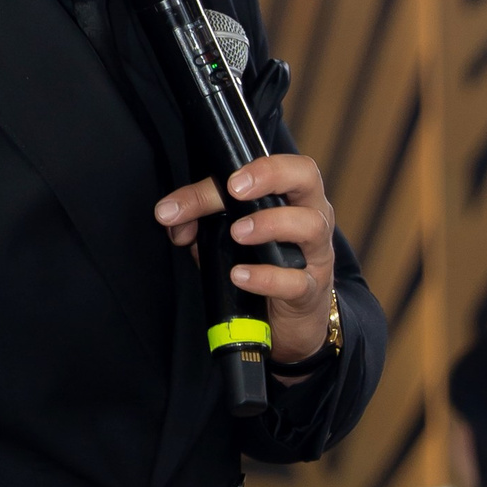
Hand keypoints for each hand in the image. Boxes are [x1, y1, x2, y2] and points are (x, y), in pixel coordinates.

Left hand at [153, 150, 336, 367]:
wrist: (289, 319)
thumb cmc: (264, 265)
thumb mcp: (229, 237)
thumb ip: (200, 221)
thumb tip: (170, 215)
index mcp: (292, 194)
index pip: (274, 168)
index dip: (248, 169)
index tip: (223, 183)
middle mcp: (312, 215)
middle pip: (308, 176)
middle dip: (271, 175)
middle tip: (235, 189)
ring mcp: (316, 253)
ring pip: (310, 225)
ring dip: (270, 224)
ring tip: (237, 234)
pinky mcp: (311, 290)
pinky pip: (297, 280)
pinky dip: (267, 277)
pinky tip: (240, 275)